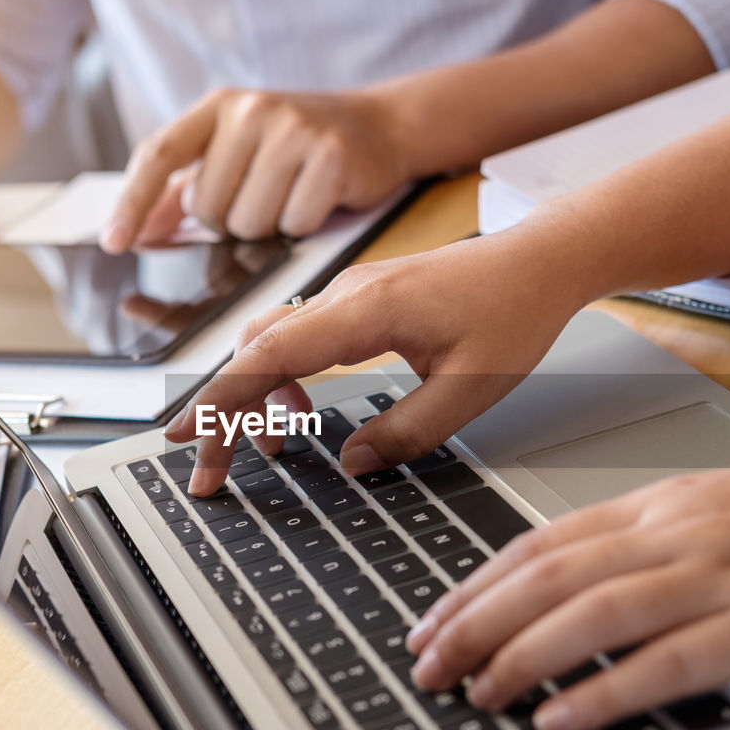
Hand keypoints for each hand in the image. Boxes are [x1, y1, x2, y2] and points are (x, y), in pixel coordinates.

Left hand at [101, 87, 413, 250]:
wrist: (379, 125)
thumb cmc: (299, 145)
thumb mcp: (238, 152)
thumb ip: (189, 187)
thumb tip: (142, 228)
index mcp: (219, 106)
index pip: (160, 156)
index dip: (133, 204)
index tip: (116, 243)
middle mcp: (252, 110)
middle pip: (207, 209)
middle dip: (229, 221)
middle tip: (261, 197)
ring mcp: (292, 131)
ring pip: (248, 225)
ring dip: (268, 228)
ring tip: (290, 196)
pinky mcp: (329, 157)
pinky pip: (293, 226)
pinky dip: (303, 226)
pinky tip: (316, 199)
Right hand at [164, 224, 592, 495]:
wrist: (540, 260)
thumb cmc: (514, 311)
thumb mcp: (472, 388)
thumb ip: (410, 432)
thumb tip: (352, 463)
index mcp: (367, 311)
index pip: (270, 356)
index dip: (222, 399)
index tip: (188, 437)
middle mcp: (345, 295)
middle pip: (255, 351)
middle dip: (222, 411)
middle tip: (207, 468)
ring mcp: (347, 294)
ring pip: (271, 342)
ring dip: (253, 394)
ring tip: (265, 450)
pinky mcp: (358, 300)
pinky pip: (298, 336)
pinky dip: (282, 376)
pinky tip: (301, 411)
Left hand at [406, 464, 729, 729]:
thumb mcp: (720, 511)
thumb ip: (648, 540)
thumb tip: (572, 583)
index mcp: (663, 504)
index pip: (541, 542)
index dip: (476, 584)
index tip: (432, 619)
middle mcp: (679, 532)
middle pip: (549, 576)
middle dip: (474, 622)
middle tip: (426, 664)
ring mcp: (721, 576)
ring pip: (593, 614)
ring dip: (520, 656)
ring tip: (475, 694)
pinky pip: (668, 662)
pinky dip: (605, 691)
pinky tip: (561, 715)